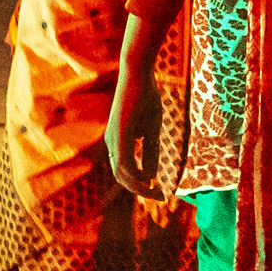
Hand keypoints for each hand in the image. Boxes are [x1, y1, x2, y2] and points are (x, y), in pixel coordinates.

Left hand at [104, 64, 166, 198]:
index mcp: (117, 141)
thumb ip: (150, 151)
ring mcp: (114, 137)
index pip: (125, 171)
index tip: (159, 192)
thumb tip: (151, 175)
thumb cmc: (145, 97)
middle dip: (140, 190)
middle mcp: (111, 141)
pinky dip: (135, 174)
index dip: (141, 185)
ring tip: (156, 193)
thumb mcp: (152, 129)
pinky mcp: (120, 132)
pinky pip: (124, 160)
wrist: (138, 73)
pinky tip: (148, 181)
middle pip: (121, 176)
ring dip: (139, 186)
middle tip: (159, 197)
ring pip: (121, 172)